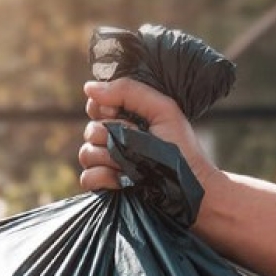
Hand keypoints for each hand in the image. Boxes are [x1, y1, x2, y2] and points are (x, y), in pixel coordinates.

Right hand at [77, 78, 216, 192]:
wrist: (190, 187)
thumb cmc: (181, 147)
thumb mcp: (162, 109)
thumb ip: (128, 91)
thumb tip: (89, 88)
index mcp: (125, 119)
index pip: (96, 106)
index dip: (103, 109)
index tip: (119, 114)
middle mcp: (113, 140)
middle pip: (89, 130)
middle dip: (109, 135)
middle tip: (134, 142)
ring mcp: (108, 164)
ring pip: (86, 154)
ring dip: (107, 157)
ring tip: (130, 164)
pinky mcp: (105, 186)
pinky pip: (87, 178)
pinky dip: (102, 178)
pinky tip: (122, 180)